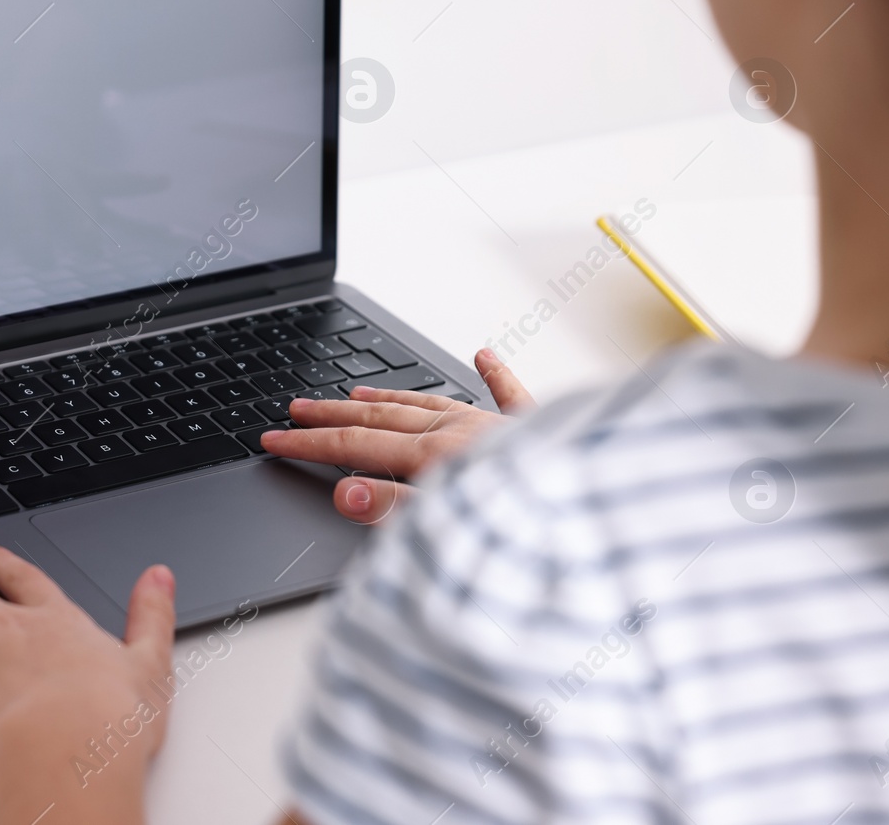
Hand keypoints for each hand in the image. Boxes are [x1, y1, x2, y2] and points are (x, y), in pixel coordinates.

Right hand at [259, 348, 533, 523]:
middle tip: (294, 410)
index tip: (272, 440)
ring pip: (431, 404)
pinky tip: (486, 356)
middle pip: (381, 419)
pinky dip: (495, 376)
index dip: (307, 445)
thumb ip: (396, 512)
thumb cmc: (543, 529)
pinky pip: (510, 397)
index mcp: (437, 458)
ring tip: (356, 393)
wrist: (616, 512)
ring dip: (389, 397)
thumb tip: (346, 494)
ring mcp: (497, 429)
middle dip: (331, 416)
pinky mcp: (538, 432)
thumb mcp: (453, 532)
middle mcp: (463, 434)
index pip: (354, 449)